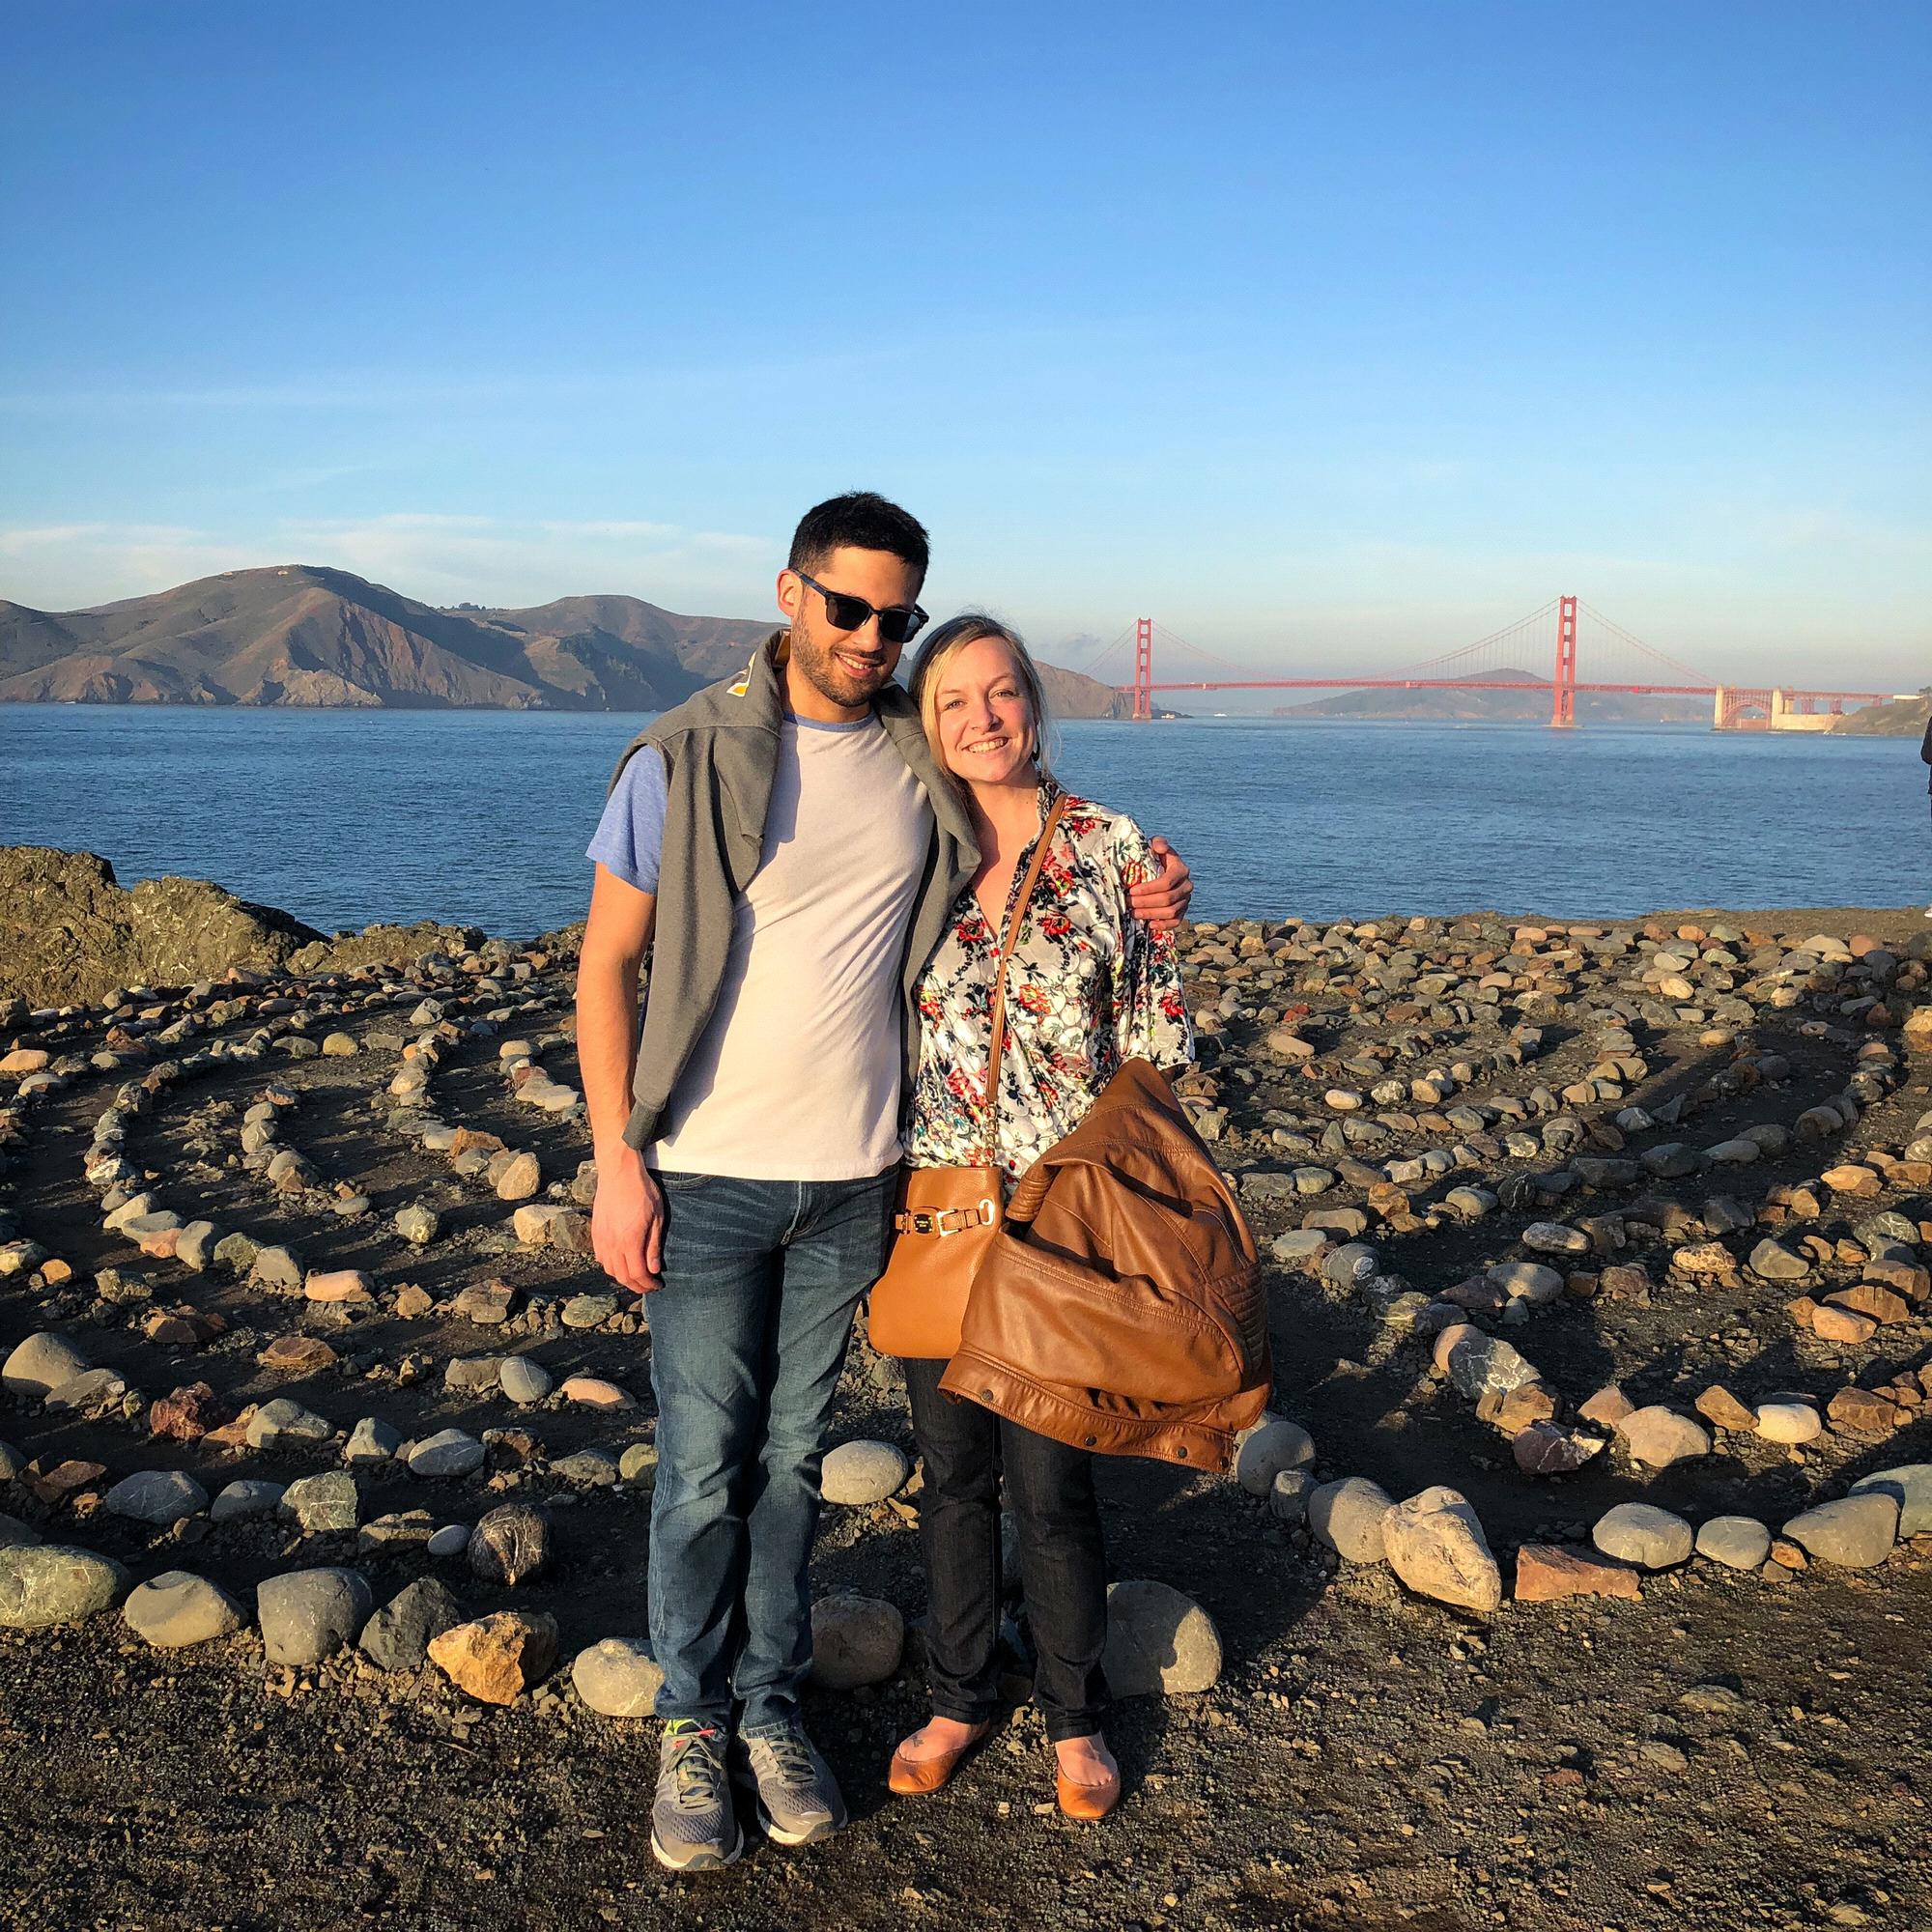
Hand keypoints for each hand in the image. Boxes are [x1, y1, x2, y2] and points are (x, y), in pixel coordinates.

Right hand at [591, 1143, 664, 1294]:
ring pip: (609, 1269)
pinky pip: (601, 1257)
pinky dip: (611, 1266)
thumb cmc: (642, 1191)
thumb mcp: (657, 1217)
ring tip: (636, 1276)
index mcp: (629, 1241)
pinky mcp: (595, 1232)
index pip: (637, 1274)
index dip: (648, 1284)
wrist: (618, 1172)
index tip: (657, 1285)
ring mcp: (601, 1238)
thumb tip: (654, 1269)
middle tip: (648, 1286)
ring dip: (623, 1277)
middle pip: (622, 1276)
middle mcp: (612, 1243)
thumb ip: (653, 1245)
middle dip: (636, 1285)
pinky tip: (620, 1262)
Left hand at [1128, 838, 1192, 929]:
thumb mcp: (1155, 846)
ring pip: (1171, 912)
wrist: (1162, 869)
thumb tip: (1159, 847)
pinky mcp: (1183, 911)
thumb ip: (1158, 843)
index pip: (1166, 882)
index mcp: (1181, 869)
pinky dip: (1163, 925)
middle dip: (1146, 902)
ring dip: (1150, 914)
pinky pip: (1176, 922)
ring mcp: (1186, 900)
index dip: (1149, 888)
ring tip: (1133, 913)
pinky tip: (1149, 924)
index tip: (1132, 890)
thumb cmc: (1155, 857)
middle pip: (1167, 899)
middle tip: (1128, 903)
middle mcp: (1187, 885)